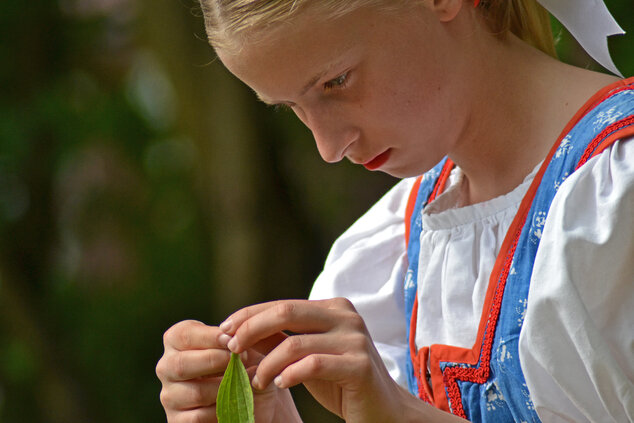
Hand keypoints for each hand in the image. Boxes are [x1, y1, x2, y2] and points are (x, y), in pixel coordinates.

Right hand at [155, 320, 300, 421]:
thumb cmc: (247, 363)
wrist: (258, 398)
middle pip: (180, 364)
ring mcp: (170, 396)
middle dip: (215, 361)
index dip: (209, 337)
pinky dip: (223, 409)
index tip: (232, 340)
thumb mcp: (244, 344)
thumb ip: (238, 335)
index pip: (182, 335)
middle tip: (243, 359)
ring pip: (195, 393)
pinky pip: (199, 417)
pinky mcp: (178, 421)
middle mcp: (166, 367)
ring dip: (225, 387)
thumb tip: (232, 335)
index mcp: (177, 342)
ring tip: (245, 382)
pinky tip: (237, 402)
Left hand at [219, 298, 409, 422]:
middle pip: (286, 312)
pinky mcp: (360, 365)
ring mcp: (356, 339)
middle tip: (231, 350)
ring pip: (295, 344)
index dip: (249, 315)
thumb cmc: (340, 381)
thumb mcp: (307, 355)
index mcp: (333, 308)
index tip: (224, 331)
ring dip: (267, 364)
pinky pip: (313, 365)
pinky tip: (280, 385)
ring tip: (256, 381)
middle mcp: (346, 316)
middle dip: (251, 330)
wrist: (383, 409)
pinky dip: (289, 375)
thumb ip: (280, 340)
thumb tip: (236, 331)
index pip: (282, 304)